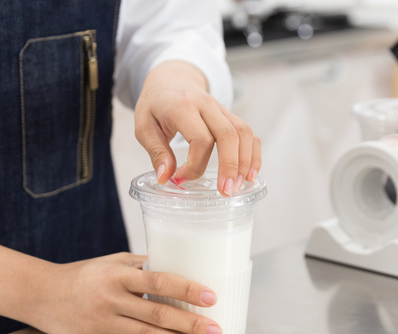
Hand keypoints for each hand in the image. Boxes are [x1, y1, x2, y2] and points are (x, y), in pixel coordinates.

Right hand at [29, 252, 222, 333]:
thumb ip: (141, 265)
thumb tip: (175, 263)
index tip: (210, 297)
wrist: (41, 294)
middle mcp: (111, 299)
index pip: (159, 281)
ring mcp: (103, 323)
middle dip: (191, 324)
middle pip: (158, 314)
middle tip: (215, 330)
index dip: (186, 289)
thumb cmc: (81, 275)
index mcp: (117, 275)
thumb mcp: (111, 261)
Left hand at [134, 60, 261, 195]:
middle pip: (228, 135)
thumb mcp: (143, 126)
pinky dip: (253, 154)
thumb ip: (156, 152)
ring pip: (243, 133)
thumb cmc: (155, 104)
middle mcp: (207, 105)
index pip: (200, 139)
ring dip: (245, 162)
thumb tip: (165, 178)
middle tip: (225, 191)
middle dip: (230, 166)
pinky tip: (250, 174)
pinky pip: (249, 133)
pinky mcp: (229, 116)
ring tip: (239, 187)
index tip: (180, 179)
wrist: (170, 79)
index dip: (194, 165)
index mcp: (183, 106)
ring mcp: (222, 109)